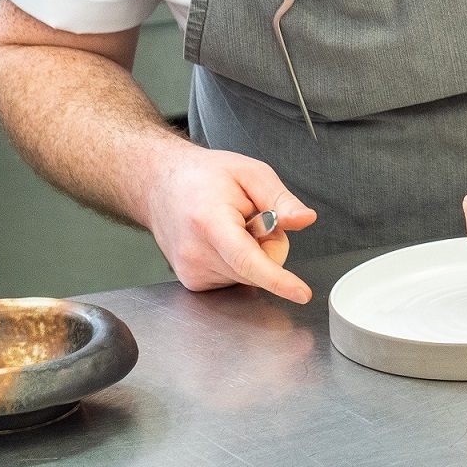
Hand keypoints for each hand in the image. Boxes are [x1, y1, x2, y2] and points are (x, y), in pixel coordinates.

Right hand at [142, 143, 317, 303]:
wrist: (162, 184)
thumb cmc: (204, 176)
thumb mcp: (252, 173)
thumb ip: (281, 199)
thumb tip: (304, 220)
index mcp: (211, 223)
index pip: (248, 260)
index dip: (278, 279)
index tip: (301, 293)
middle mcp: (196, 254)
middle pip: (258, 269)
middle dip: (268, 246)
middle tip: (252, 218)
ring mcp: (191, 271)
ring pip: (249, 277)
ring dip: (252, 253)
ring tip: (231, 226)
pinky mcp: (193, 282)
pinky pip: (235, 279)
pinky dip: (238, 262)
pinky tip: (222, 241)